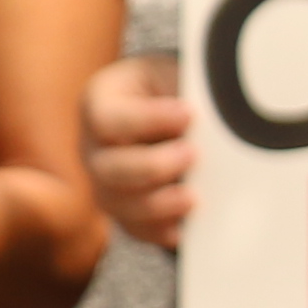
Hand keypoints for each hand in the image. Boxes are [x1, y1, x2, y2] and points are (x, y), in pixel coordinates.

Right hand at [83, 55, 195, 254]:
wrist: (173, 109)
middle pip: (107, 168)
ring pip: (117, 203)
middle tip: (192, 155)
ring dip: (157, 204)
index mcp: (100, 102)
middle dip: (152, 166)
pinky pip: (134, 229)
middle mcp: (94, 146)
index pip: (106, 117)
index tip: (188, 113)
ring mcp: (104, 181)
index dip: (146, 119)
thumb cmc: (172, 89)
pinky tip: (184, 227)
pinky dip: (160, 231)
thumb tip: (214, 114)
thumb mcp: (174, 76)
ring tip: (193, 197)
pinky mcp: (124, 209)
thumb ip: (185, 92)